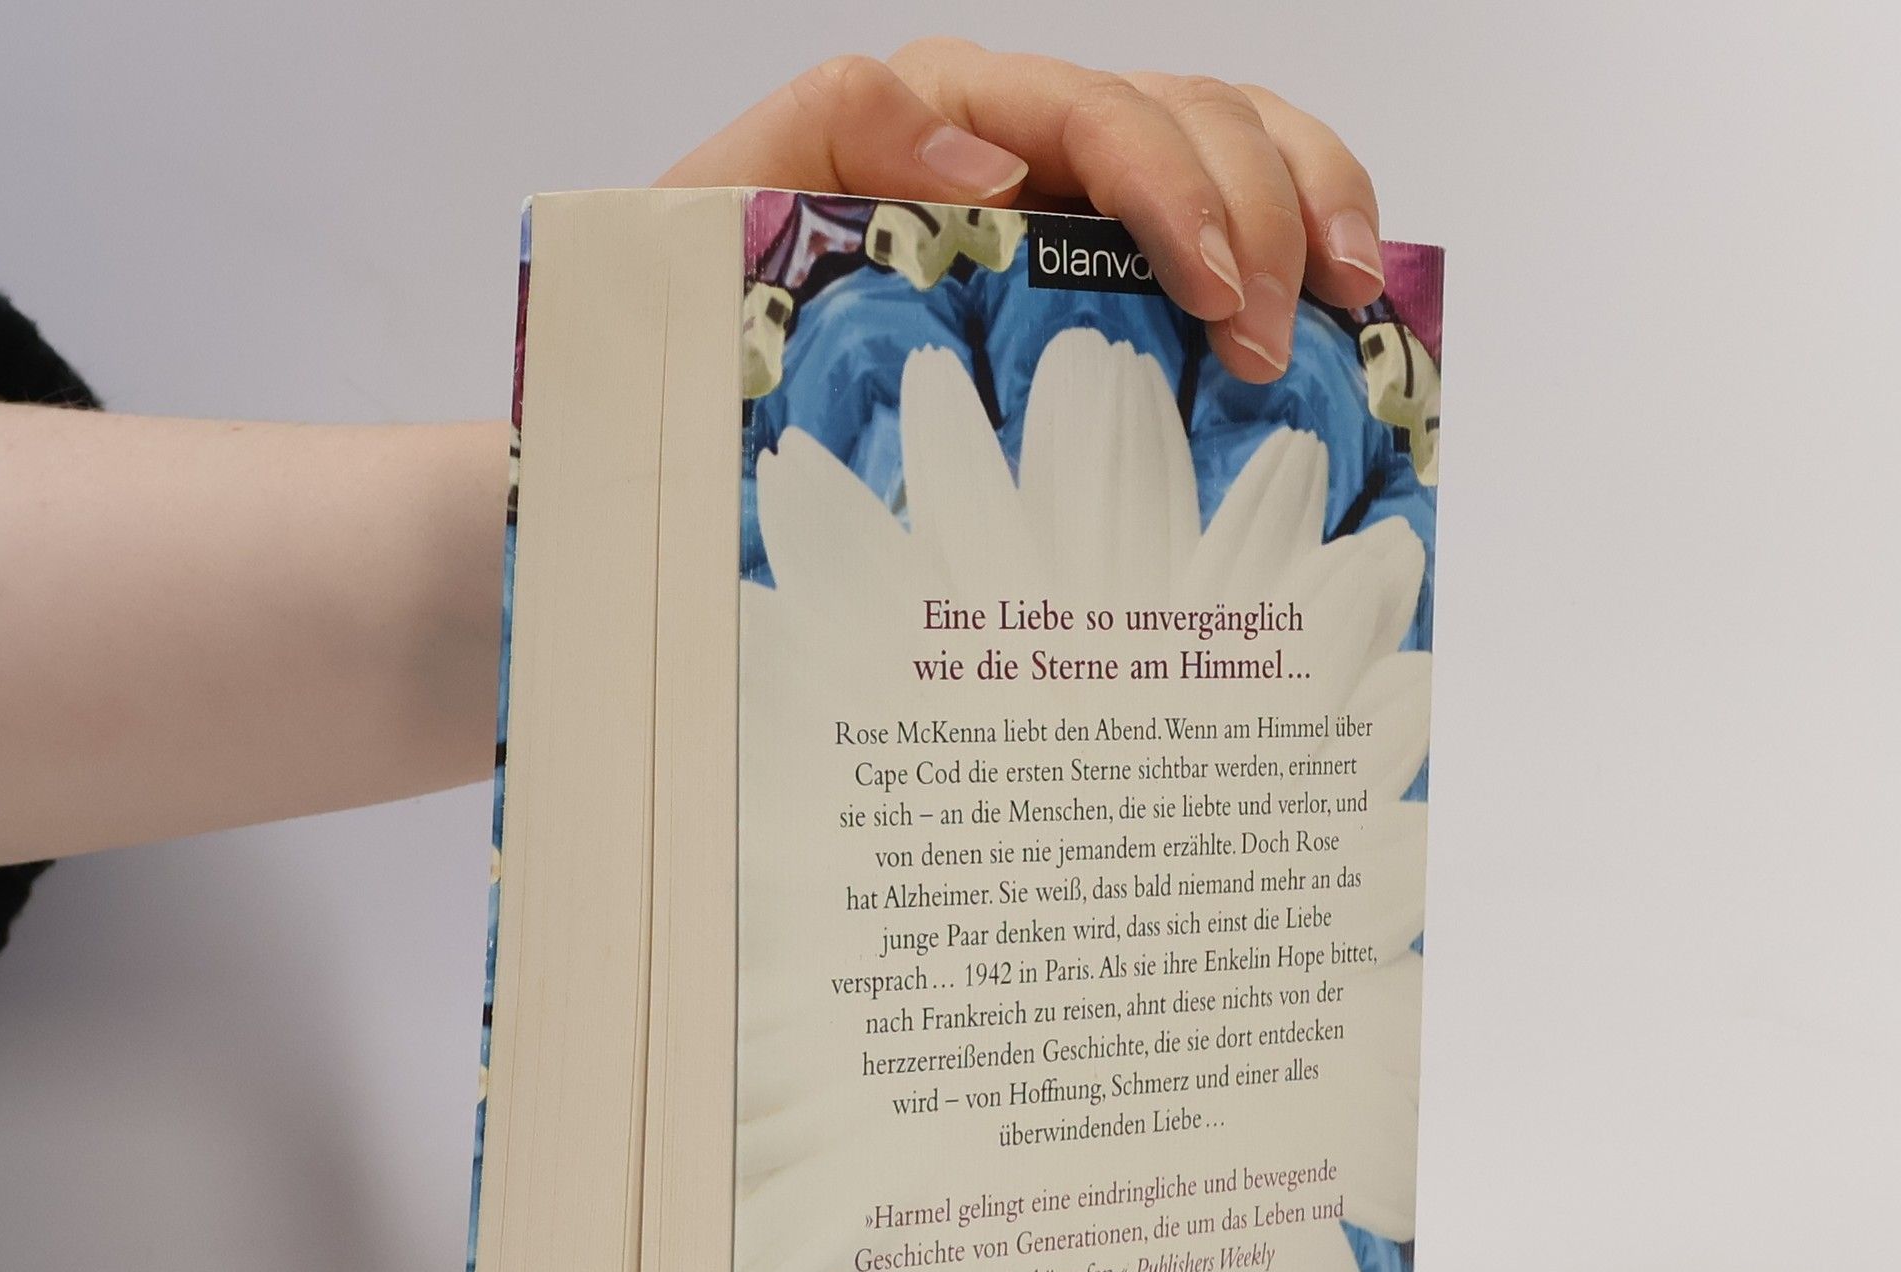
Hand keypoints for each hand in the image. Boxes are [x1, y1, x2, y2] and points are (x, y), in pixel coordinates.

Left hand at [657, 39, 1383, 383]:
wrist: (700, 377)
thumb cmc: (714, 306)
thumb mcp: (730, 213)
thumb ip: (834, 144)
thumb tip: (984, 161)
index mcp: (943, 117)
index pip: (1093, 115)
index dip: (1173, 193)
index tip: (1218, 295)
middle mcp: (1025, 140)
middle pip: (1189, 118)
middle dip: (1255, 220)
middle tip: (1272, 346)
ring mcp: (1076, 193)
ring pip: (1233, 139)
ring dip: (1308, 207)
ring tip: (1350, 297)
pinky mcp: (1109, 258)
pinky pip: (1231, 209)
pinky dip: (1302, 230)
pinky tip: (1340, 292)